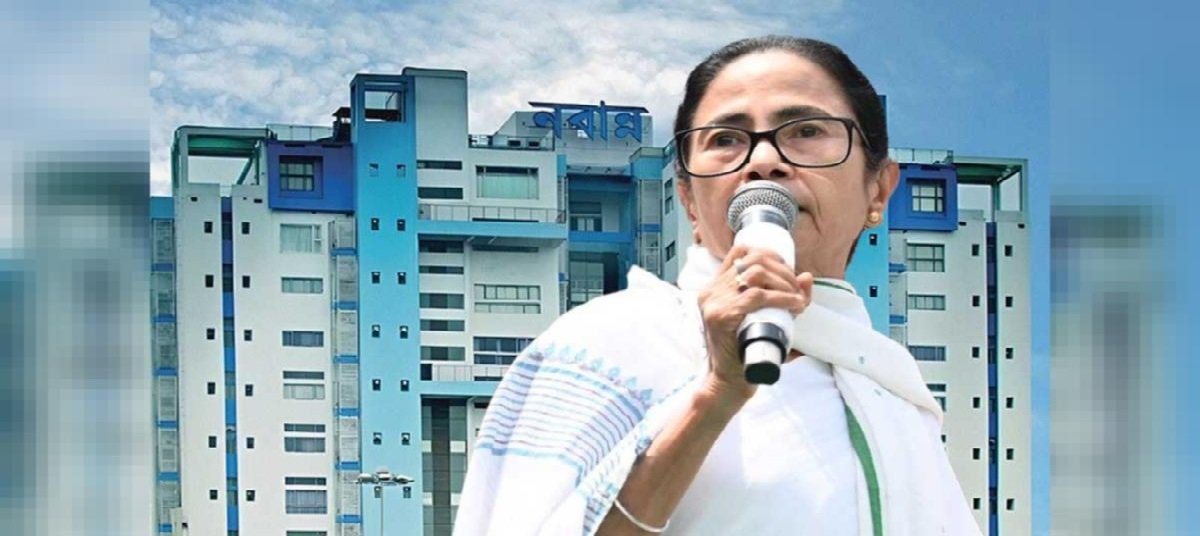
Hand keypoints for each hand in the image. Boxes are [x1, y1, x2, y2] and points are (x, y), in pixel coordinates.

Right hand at [696, 244, 813, 403]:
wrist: (729, 381)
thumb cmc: (747, 351)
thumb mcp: (762, 319)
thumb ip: (783, 298)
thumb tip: (807, 277)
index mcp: (715, 287)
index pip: (741, 252)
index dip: (770, 255)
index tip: (788, 272)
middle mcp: (711, 291)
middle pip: (752, 259)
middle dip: (783, 270)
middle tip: (797, 290)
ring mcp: (714, 302)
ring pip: (755, 274)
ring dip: (783, 283)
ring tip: (797, 299)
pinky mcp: (721, 316)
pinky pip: (755, 296)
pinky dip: (780, 297)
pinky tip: (794, 304)